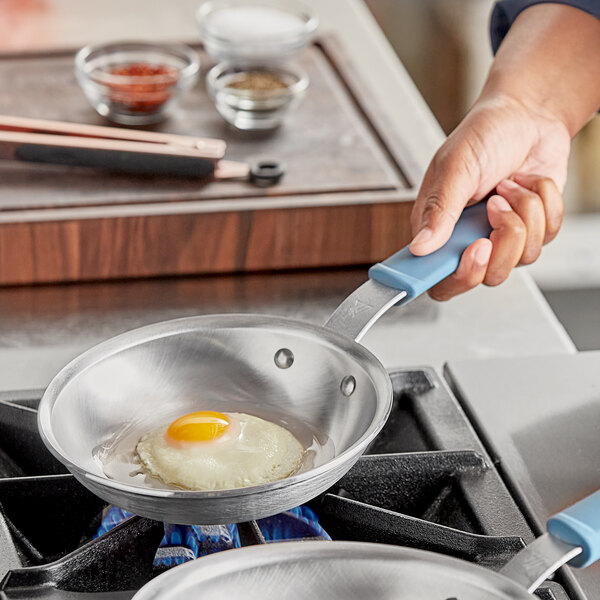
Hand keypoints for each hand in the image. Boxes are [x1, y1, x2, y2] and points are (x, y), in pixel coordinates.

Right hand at [409, 93, 566, 300]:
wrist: (528, 115)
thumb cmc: (484, 134)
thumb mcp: (455, 167)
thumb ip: (438, 210)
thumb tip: (419, 247)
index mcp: (438, 229)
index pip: (438, 279)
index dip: (457, 277)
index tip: (474, 249)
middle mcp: (468, 239)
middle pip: (486, 276)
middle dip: (502, 242)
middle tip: (496, 209)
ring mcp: (501, 236)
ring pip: (521, 259)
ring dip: (524, 214)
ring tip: (510, 186)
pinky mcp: (531, 229)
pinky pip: (545, 237)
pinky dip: (544, 205)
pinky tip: (527, 184)